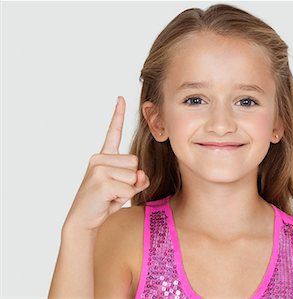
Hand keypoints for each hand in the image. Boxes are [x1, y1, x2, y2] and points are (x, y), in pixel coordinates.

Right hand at [63, 96, 148, 231]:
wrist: (84, 220)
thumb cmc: (105, 201)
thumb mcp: (125, 187)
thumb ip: (136, 178)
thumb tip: (140, 176)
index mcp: (103, 156)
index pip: (113, 132)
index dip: (118, 115)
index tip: (122, 98)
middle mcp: (99, 158)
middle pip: (135, 162)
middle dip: (131, 180)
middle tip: (114, 190)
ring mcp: (98, 169)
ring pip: (133, 176)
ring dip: (127, 190)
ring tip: (110, 195)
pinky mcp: (101, 182)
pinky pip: (128, 188)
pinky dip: (123, 198)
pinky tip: (108, 200)